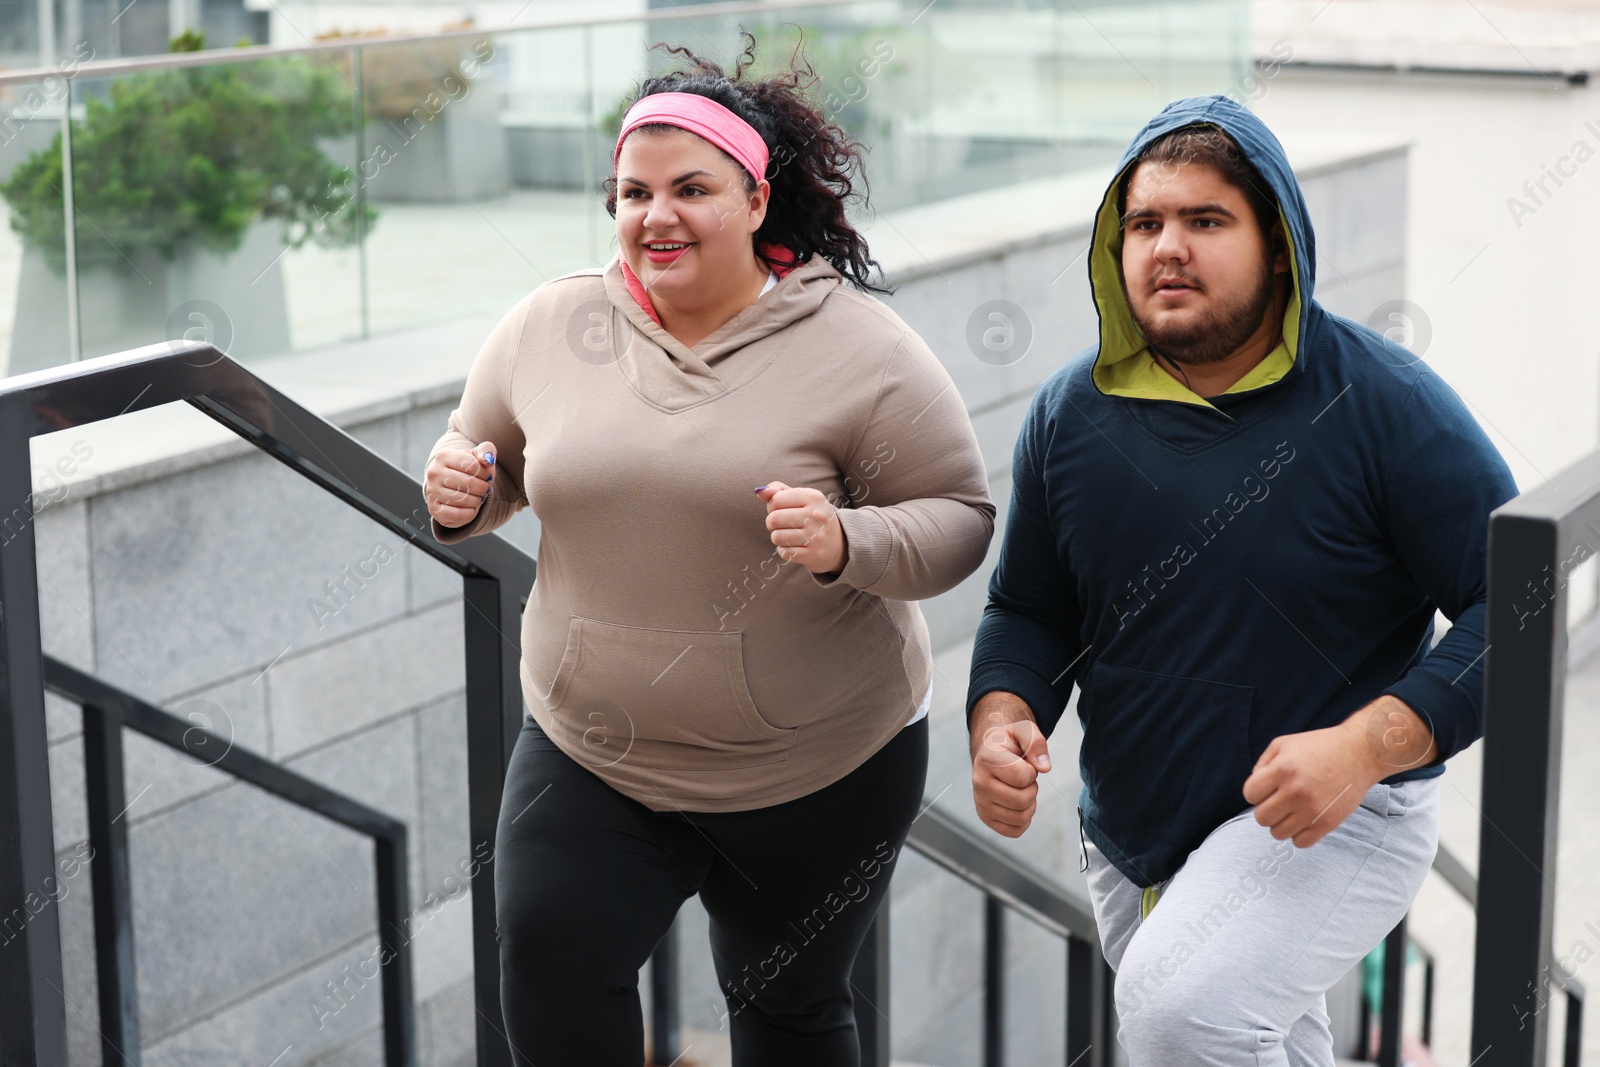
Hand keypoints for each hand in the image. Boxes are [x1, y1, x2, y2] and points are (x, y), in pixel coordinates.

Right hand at [425, 441, 496, 528]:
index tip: (485, 476)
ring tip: (477, 497)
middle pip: (469, 483)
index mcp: (444, 456)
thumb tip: (487, 459)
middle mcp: (434, 473)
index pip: (473, 465)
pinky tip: (471, 508)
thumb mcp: (478, 455)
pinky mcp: (433, 509)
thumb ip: (486, 451)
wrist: (451, 483)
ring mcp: (431, 491)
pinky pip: (457, 515)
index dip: (485, 473)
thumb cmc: (468, 468)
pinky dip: (469, 513)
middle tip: (484, 489)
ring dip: (477, 500)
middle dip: (483, 488)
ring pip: (463, 500)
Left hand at [756, 480, 845, 573]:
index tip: (781, 509)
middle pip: (773, 519)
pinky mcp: (813, 554)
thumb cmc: (813, 516)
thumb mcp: (802, 498)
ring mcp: (816, 536)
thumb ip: (779, 491)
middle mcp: (816, 515)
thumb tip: (759, 491)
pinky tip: (794, 546)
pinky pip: (784, 552)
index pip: (776, 499)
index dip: (772, 506)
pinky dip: (784, 550)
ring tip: (788, 535)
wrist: (839, 544)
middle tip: (782, 524)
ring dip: (777, 537)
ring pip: (776, 537)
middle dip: (772, 523)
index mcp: (813, 497)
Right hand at [969, 692, 1051, 837]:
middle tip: (1024, 778)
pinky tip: (1017, 804)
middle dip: (1032, 789)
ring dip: (1029, 804)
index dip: (1031, 770)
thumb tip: (1044, 767)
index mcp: (987, 759)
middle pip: (1022, 800)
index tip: (1024, 763)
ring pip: (1020, 817)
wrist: (991, 752)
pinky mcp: (986, 817)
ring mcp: (981, 803)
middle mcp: (979, 783)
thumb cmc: (1008, 743)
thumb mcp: (1024, 731)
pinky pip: (1015, 831)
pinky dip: (1023, 820)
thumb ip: (1036, 742)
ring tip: (1020, 789)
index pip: (1022, 776)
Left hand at [1242, 719, 1379, 847]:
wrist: (1358, 753)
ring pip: (1278, 833)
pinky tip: (1304, 820)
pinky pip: (1300, 843)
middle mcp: (1296, 791)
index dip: (1255, 792)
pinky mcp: (1328, 823)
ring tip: (1292, 810)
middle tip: (1279, 800)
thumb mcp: (1284, 744)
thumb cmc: (1319, 747)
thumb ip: (1262, 764)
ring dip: (1281, 823)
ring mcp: (1312, 810)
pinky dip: (1298, 835)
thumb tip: (1253, 791)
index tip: (1268, 788)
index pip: (1250, 794)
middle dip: (1266, 809)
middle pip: (1261, 818)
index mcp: (1282, 769)